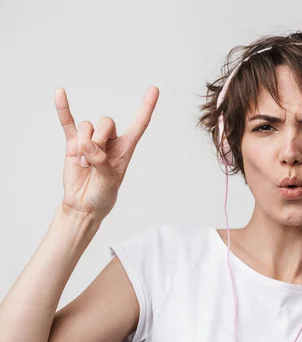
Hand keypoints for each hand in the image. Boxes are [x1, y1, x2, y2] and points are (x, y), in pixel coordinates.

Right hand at [56, 87, 158, 219]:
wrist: (83, 205)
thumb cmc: (103, 195)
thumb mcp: (109, 182)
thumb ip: (102, 163)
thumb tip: (88, 146)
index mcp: (126, 148)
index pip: (139, 124)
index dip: (146, 107)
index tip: (155, 89)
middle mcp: (110, 141)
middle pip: (106, 122)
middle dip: (98, 139)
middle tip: (93, 160)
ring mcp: (91, 141)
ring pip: (88, 126)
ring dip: (83, 145)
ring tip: (83, 165)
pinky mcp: (73, 144)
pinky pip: (68, 123)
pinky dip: (63, 109)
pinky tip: (60, 93)